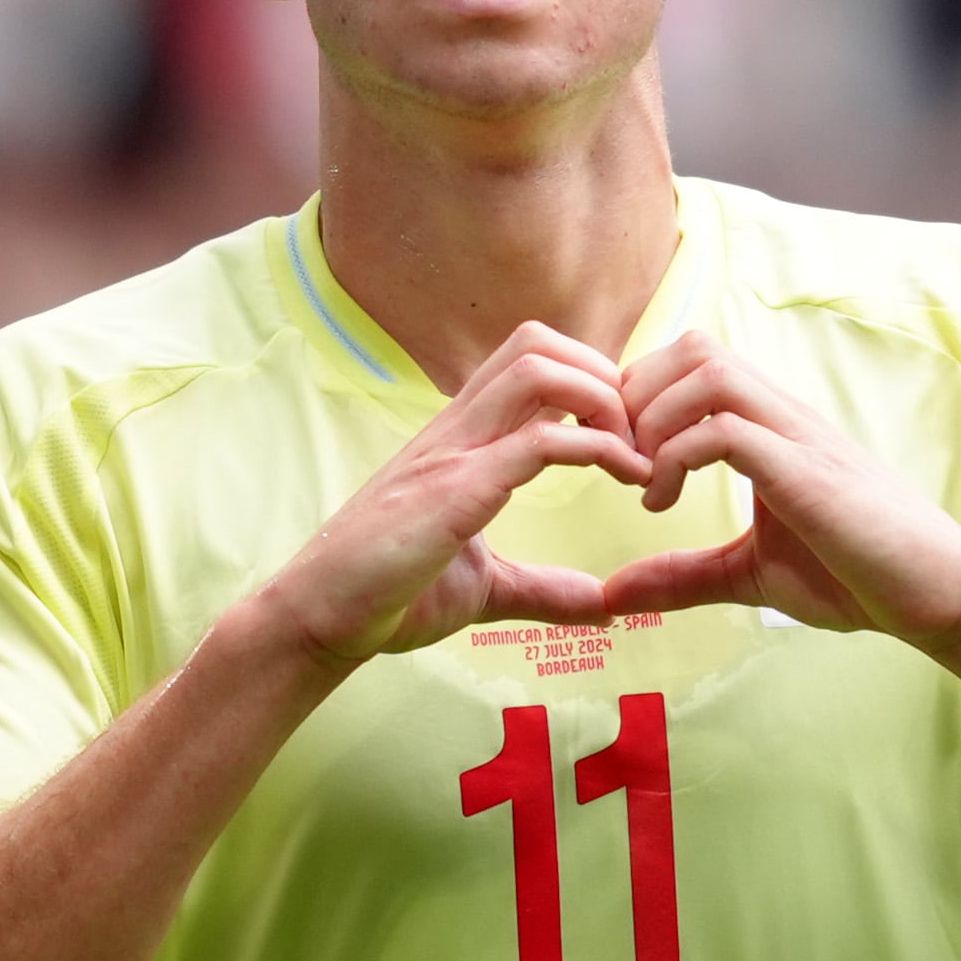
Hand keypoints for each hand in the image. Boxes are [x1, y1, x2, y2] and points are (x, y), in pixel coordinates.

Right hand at [251, 321, 653, 667]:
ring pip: (538, 368)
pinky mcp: (454, 489)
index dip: (591, 381)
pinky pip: (537, 440)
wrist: (322, 618)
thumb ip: (545, 589)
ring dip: (603, 399)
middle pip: (538, 342)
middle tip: (638, 437)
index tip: (628, 438)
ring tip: (635, 455)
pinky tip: (625, 479)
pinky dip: (595, 448)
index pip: (530, 361)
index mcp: (462, 438)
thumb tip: (604, 603)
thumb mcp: (485, 588)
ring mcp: (453, 451)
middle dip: (604, 373)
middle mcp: (457, 428)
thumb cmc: (389, 595)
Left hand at [597, 333, 960, 648]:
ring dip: (654, 419)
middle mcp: (784, 417)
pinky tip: (663, 504)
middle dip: (637, 396)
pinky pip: (725, 429)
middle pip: (693, 346)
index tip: (619, 460)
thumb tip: (613, 593)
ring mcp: (798, 438)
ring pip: (707, 372)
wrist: (941, 597)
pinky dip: (675, 457)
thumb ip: (683, 575)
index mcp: (771, 427)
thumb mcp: (749, 576)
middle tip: (621, 463)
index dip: (640, 397)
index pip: (693, 361)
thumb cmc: (859, 578)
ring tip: (643, 481)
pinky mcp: (807, 472)